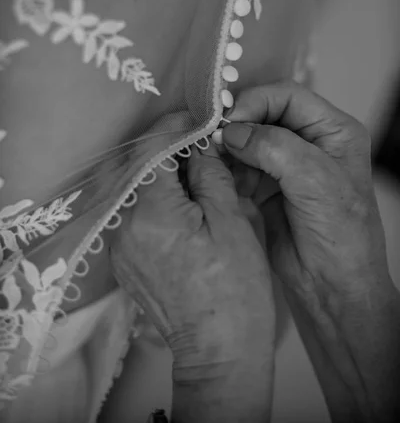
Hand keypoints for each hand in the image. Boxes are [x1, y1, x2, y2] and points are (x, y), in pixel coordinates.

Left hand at [110, 144, 273, 368]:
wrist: (219, 352)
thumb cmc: (235, 289)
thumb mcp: (232, 221)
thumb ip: (210, 174)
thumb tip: (200, 143)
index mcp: (151, 212)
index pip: (153, 148)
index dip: (175, 126)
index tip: (198, 118)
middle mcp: (123, 224)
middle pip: (136, 164)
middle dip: (164, 147)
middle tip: (197, 144)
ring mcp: (118, 244)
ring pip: (132, 187)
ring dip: (158, 171)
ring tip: (192, 173)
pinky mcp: (122, 259)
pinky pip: (131, 212)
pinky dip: (151, 197)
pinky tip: (179, 203)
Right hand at [222, 81, 391, 308]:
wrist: (332, 288)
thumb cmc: (341, 235)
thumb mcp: (315, 182)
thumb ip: (274, 147)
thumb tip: (231, 130)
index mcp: (333, 131)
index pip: (288, 96)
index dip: (256, 101)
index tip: (228, 120)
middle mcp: (310, 141)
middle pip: (264, 114)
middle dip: (238, 124)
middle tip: (212, 137)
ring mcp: (286, 163)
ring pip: (247, 139)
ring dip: (228, 146)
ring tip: (212, 158)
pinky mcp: (266, 184)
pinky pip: (239, 164)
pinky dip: (226, 167)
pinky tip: (218, 176)